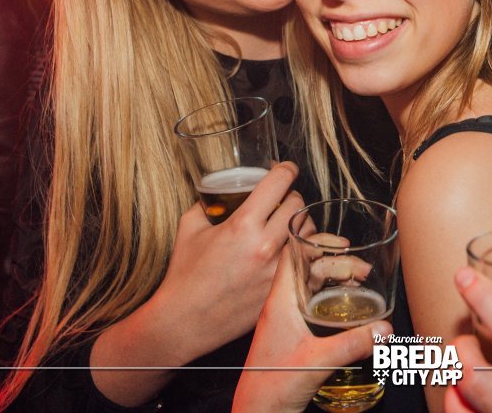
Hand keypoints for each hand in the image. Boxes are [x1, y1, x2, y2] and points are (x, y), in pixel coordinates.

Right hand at [147, 161, 310, 362]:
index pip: (278, 184)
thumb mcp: (189, 229)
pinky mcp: (281, 291)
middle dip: (292, 196)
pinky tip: (290, 250)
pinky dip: (300, 251)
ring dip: (300, 223)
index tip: (286, 169)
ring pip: (307, 232)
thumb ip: (206, 205)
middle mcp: (264, 246)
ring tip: (287, 225)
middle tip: (283, 199)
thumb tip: (217, 194)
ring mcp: (276, 271)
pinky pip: (305, 261)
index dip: (286, 170)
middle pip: (298, 205)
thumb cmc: (184, 276)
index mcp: (242, 226)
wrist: (184, 322)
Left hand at [233, 247, 389, 412]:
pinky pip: (314, 307)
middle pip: (309, 270)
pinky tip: (349, 310)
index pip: (292, 255)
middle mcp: (281, 307)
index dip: (316, 241)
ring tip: (360, 283)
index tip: (343, 243)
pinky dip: (333, 301)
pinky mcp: (292, 336)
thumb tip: (383, 329)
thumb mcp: (316, 363)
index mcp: (280, 302)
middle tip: (364, 270)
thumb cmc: (269, 389)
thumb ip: (352, 345)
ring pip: (313, 289)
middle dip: (338, 264)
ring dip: (337, 282)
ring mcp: (286, 321)